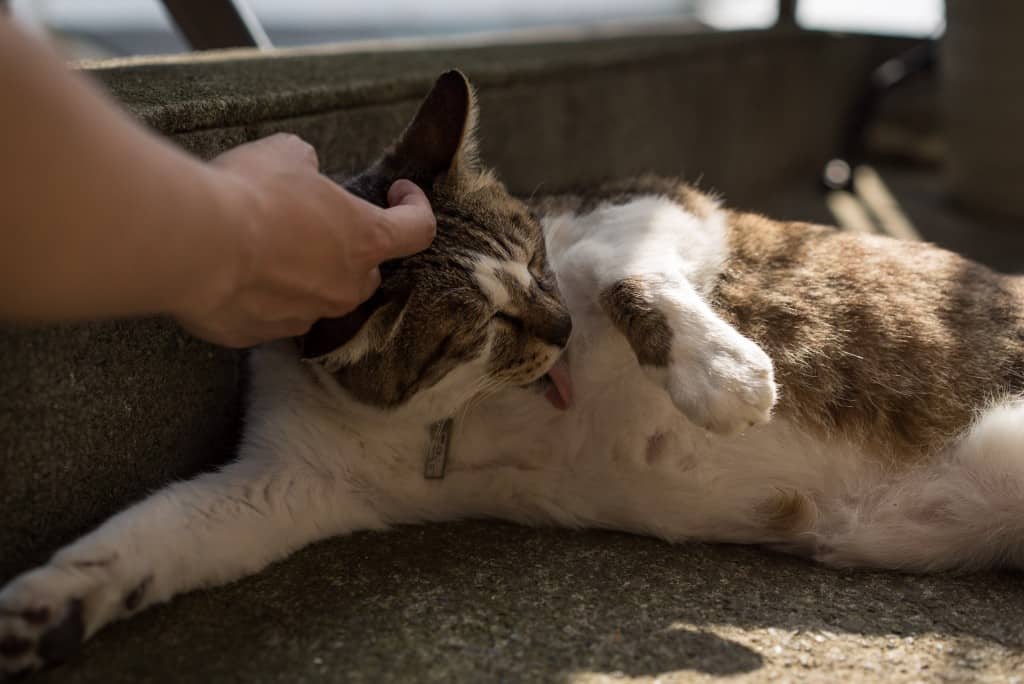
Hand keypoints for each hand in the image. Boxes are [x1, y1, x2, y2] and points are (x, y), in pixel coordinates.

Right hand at [173, 134, 435, 347]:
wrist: (195, 245)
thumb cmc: (250, 194)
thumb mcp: (285, 154)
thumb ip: (306, 164)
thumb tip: (304, 167)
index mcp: (365, 239)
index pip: (418, 230)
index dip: (415, 208)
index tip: (400, 193)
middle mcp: (345, 286)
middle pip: (367, 270)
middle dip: (350, 248)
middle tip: (316, 222)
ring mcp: (306, 316)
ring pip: (320, 297)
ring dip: (305, 274)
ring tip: (266, 247)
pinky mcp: (264, 334)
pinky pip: (274, 315)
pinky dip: (264, 297)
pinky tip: (236, 273)